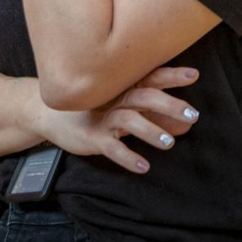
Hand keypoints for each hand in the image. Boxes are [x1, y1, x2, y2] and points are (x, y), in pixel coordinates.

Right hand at [34, 66, 200, 173]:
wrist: (48, 116)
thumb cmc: (94, 112)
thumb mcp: (125, 111)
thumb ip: (155, 117)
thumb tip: (187, 125)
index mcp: (123, 89)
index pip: (150, 79)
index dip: (170, 76)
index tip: (193, 75)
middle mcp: (114, 100)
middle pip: (143, 97)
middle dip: (168, 104)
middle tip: (192, 115)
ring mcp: (101, 118)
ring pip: (128, 120)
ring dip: (150, 130)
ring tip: (170, 144)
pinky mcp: (92, 138)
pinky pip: (111, 147)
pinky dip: (128, 157)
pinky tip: (144, 166)